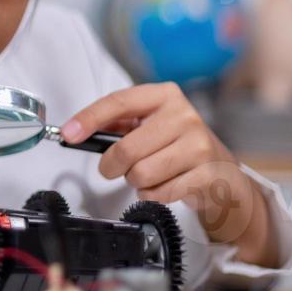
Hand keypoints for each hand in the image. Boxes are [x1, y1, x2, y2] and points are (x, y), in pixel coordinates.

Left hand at [62, 82, 277, 266]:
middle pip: (125, 148)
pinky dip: (152, 195)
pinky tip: (164, 186)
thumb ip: (118, 125)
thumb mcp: (151, 126)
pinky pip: (158, 192)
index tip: (68, 133)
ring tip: (149, 175)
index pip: (119, 102)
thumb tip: (78, 131)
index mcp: (165, 96)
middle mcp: (184, 115)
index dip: (89, 119)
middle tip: (115, 169)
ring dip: (136, 182)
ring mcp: (198, 145)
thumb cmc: (178, 147)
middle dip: (112, 165)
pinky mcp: (206, 174)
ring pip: (140, 174)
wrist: (223, 174)